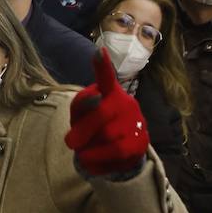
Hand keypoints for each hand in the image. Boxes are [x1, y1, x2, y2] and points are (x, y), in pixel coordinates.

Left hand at [66, 50, 148, 176]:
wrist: (118, 153)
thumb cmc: (94, 128)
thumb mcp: (80, 116)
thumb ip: (80, 108)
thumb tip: (90, 108)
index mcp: (109, 92)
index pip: (106, 78)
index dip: (102, 66)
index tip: (99, 52)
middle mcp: (125, 102)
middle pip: (101, 112)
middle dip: (83, 129)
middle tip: (70, 142)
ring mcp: (136, 121)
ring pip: (107, 135)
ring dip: (89, 147)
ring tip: (85, 150)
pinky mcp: (141, 141)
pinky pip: (116, 151)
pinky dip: (99, 157)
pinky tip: (91, 159)